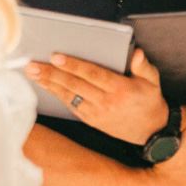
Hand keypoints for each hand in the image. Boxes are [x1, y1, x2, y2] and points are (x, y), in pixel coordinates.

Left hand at [26, 48, 167, 144]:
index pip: (93, 74)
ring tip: (33, 74)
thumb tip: (137, 54)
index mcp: (120, 89)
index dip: (74, 65)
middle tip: (33, 65)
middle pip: (75, 85)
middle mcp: (107, 102)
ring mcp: (97, 113)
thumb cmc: (149, 101)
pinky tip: (46, 87)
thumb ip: (143, 66)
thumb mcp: (152, 81)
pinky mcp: (92, 121)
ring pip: (70, 96)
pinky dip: (58, 96)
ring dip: (49, 85)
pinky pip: (72, 106)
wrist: (151, 131)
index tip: (56, 57)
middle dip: (52, 74)